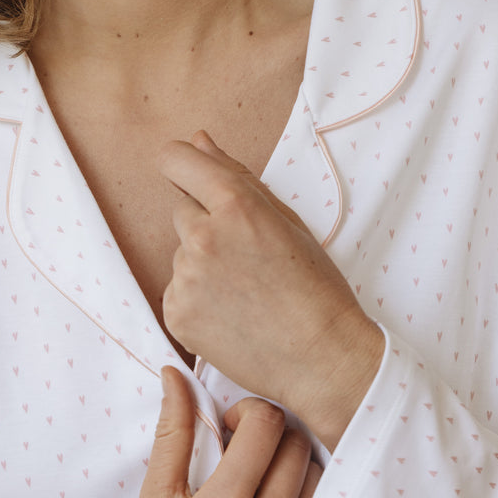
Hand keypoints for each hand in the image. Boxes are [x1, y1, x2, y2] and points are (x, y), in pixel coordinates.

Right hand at [97, 367, 321, 497]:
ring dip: (289, 472)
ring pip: (316, 481)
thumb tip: (175, 373)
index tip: (230, 428)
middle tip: (244, 454)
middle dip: (271, 438)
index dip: (249, 413)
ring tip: (257, 487)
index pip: (267, 425)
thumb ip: (172, 431)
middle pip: (296, 448)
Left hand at [158, 131, 383, 449]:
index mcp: (235, 205)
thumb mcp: (287, 221)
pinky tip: (232, 314)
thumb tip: (199, 140)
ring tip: (245, 292)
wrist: (321, 357)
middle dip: (206, 225)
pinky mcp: (176, 314)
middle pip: (182, 210)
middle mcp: (202, 237)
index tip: (193, 178)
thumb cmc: (316, 288)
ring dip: (203, 265)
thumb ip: (236, 176)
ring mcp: (185, 278)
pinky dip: (197, 300)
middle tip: (247, 258)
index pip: (176, 160)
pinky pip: (177, 291)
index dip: (184, 166)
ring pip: (181, 254)